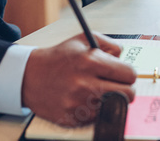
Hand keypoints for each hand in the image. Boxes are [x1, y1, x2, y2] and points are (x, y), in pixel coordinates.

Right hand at [21, 32, 135, 126]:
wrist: (30, 76)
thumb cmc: (59, 57)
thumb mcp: (83, 39)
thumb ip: (109, 44)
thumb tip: (124, 57)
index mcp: (90, 61)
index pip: (129, 74)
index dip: (128, 73)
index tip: (123, 74)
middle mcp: (85, 84)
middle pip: (128, 94)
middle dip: (125, 89)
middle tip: (116, 85)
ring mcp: (78, 103)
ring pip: (113, 107)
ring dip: (109, 100)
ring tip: (96, 90)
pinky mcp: (72, 118)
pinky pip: (97, 117)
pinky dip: (94, 110)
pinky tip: (83, 99)